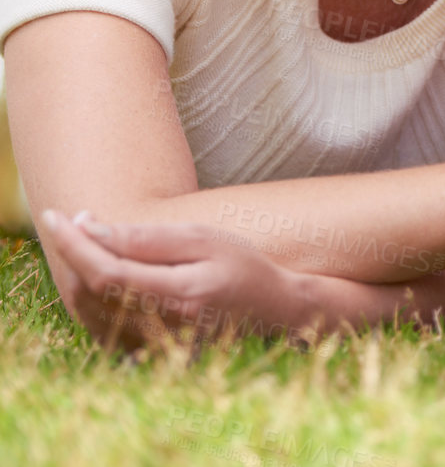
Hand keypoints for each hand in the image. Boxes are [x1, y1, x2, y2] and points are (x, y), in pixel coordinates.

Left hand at [39, 208, 321, 353]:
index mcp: (181, 293)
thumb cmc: (241, 264)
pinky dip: (86, 292)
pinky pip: (98, 322)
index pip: (109, 272)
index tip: (57, 216)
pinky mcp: (144, 348)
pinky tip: (95, 266)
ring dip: (75, 271)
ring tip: (84, 237)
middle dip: (72, 252)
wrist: (268, 309)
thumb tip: (93, 230)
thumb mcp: (203, 239)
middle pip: (92, 292)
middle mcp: (161, 326)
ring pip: (89, 308)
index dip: (76, 245)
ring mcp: (151, 343)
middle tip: (71, 218)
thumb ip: (148, 238)